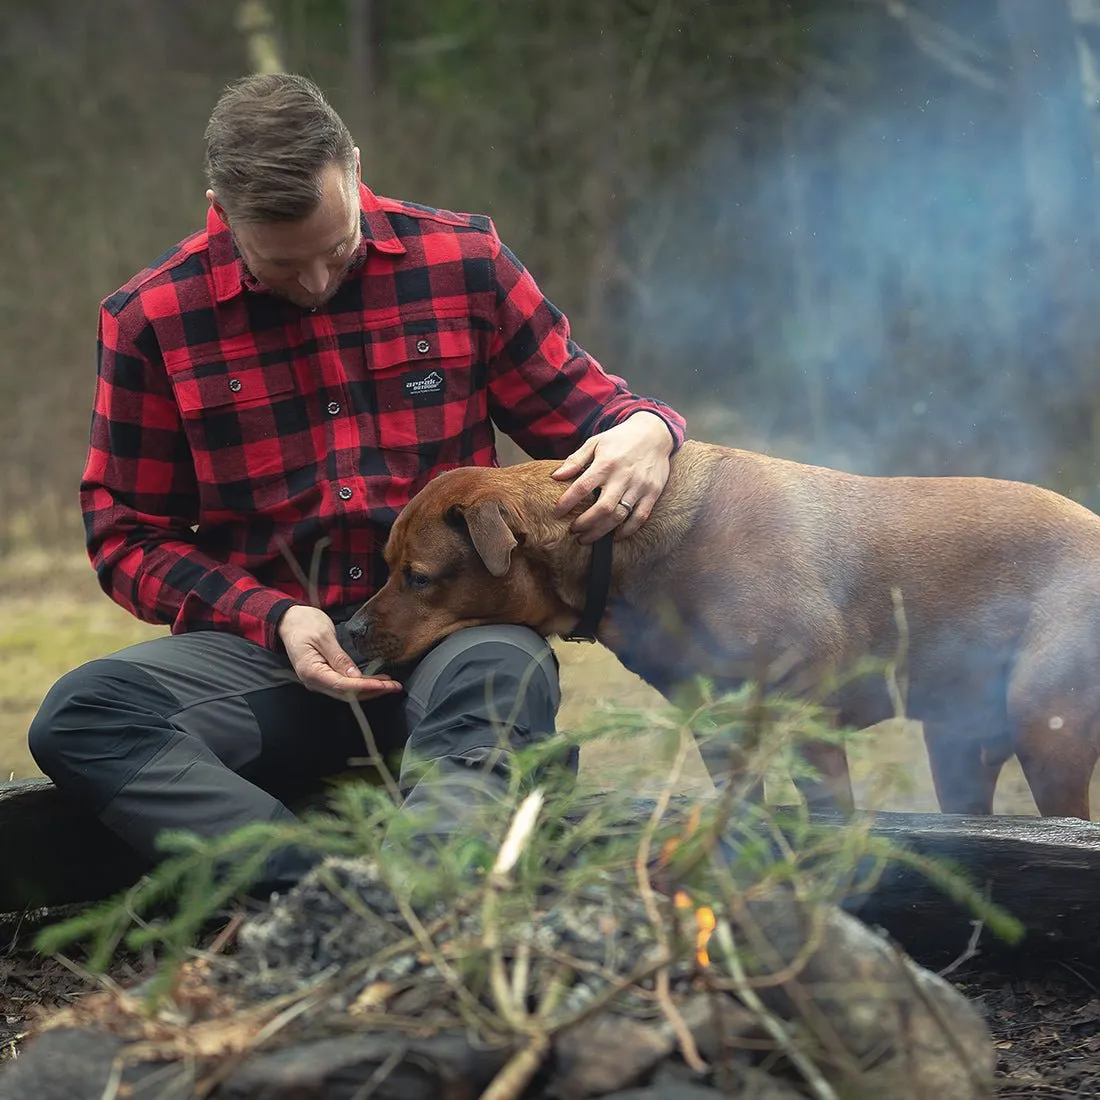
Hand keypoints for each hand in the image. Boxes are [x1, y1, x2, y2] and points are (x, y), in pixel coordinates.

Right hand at [278, 605, 403, 699]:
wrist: (290, 621)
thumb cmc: (304, 624)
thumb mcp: (323, 636)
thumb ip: (339, 658)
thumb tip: (354, 676)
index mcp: (311, 671)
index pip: (342, 685)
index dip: (364, 686)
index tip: (383, 685)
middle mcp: (314, 681)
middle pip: (347, 693)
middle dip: (372, 691)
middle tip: (394, 686)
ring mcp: (319, 681)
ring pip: (347, 692)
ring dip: (370, 690)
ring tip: (391, 684)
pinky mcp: (325, 677)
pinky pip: (345, 686)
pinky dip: (362, 685)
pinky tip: (376, 682)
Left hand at [551, 411, 673, 544]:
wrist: (654, 433)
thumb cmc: (619, 439)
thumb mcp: (595, 442)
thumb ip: (575, 460)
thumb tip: (556, 476)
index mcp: (605, 463)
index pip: (582, 487)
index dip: (567, 502)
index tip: (557, 513)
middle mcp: (623, 476)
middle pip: (602, 508)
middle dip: (585, 523)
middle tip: (574, 530)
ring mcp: (639, 486)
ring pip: (620, 516)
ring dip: (601, 531)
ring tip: (587, 537)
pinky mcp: (652, 493)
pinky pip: (640, 517)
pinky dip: (627, 530)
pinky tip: (614, 535)